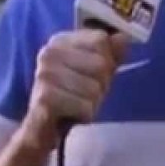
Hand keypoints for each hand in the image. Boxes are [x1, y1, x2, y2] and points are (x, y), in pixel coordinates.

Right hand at [23, 29, 128, 152]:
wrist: (41, 128)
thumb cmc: (71, 97)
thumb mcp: (94, 73)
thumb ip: (109, 55)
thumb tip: (123, 37)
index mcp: (59, 41)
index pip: (100, 39)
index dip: (106, 61)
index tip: (90, 74)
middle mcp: (48, 53)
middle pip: (101, 64)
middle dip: (100, 86)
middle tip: (82, 94)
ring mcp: (44, 75)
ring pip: (94, 88)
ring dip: (92, 103)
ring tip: (75, 105)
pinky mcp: (45, 98)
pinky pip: (85, 107)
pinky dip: (84, 115)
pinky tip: (70, 115)